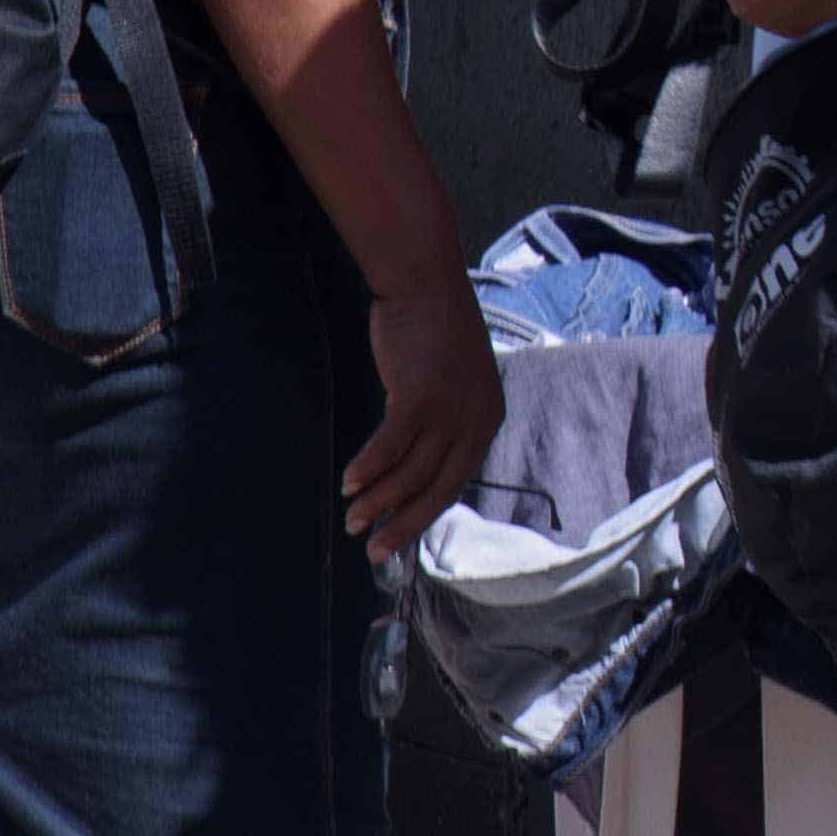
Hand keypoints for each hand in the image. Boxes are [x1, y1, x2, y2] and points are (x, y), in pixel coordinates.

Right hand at [344, 279, 504, 552]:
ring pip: (411, 473)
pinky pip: (391, 446)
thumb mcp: (454, 382)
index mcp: (488, 420)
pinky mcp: (420, 397)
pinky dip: (369, 468)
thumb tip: (414, 465)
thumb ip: (444, 421)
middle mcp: (476, 420)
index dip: (424, 513)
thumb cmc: (433, 332)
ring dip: (379, 501)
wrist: (426, 285)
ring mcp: (450, 410)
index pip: (456, 481)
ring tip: (353, 519)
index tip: (399, 537)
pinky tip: (348, 483)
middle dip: (404, 523)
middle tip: (374, 550)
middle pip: (438, 488)